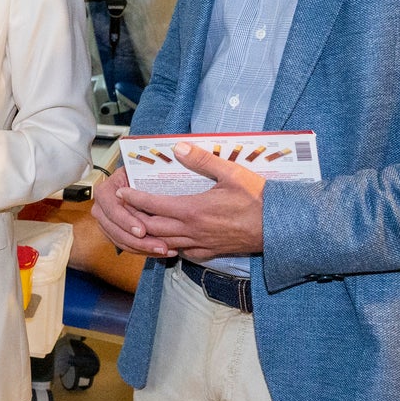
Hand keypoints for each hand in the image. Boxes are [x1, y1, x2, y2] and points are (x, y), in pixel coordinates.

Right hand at [90, 166, 170, 255]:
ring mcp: (105, 222)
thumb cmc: (140, 174)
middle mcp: (100, 207)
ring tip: (164, 250)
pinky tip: (159, 251)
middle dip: (138, 242)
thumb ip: (149, 173)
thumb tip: (172, 163)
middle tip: (160, 246)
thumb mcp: (142, 171)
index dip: (126, 221)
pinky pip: (126, 245)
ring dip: (143, 249)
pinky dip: (142, 250)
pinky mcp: (113, 233)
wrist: (135, 181)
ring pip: (121, 241)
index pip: (112, 209)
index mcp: (105, 191)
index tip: (143, 231)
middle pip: (115, 230)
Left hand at [116, 143, 265, 261]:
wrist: (278, 226)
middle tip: (123, 210)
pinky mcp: (210, 252)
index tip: (121, 192)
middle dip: (133, 219)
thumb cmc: (257, 198)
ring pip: (164, 243)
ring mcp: (200, 244)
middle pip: (151, 228)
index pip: (153, 205)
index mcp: (192, 209)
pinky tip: (167, 240)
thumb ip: (202, 160)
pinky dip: (169, 246)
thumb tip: (178, 148)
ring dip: (148, 235)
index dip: (134, 199)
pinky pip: (182, 252)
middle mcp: (191, 230)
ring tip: (137, 225)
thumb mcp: (231, 173)